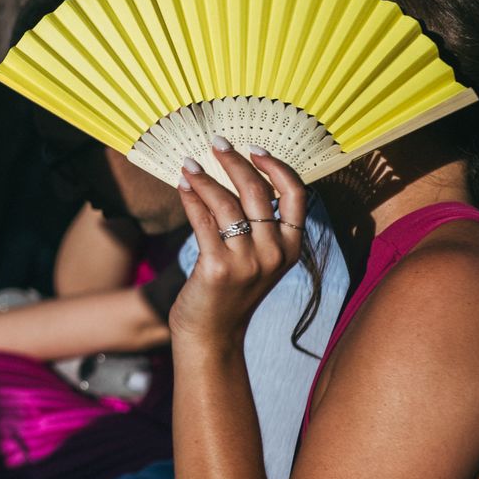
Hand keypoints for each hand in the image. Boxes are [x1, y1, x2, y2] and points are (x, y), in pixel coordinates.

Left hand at [167, 140, 308, 352]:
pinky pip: (203, 221)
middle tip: (216, 143)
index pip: (296, 195)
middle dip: (234, 161)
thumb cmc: (231, 291)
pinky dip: (191, 198)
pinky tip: (183, 186)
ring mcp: (246, 262)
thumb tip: (236, 172)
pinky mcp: (216, 268)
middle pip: (257, 191)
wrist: (212, 335)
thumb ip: (257, 224)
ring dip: (204, 178)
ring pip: (226, 203)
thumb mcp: (257, 258)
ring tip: (188, 165)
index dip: (277, 166)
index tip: (255, 147)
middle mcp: (274, 254)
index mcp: (290, 248)